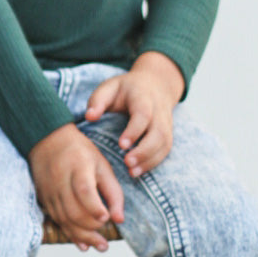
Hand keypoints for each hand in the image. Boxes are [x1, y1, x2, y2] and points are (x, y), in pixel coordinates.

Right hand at [28, 124, 124, 251]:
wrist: (47, 139)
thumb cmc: (79, 152)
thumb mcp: (101, 164)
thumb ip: (113, 191)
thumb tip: (119, 219)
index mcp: (78, 166)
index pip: (84, 190)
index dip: (95, 208)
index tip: (106, 219)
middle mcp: (60, 179)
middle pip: (73, 210)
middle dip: (91, 229)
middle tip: (105, 240)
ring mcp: (49, 189)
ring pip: (64, 219)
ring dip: (82, 236)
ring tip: (100, 246)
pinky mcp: (44, 197)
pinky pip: (56, 219)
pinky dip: (70, 233)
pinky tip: (83, 244)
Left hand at [84, 52, 184, 179]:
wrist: (155, 84)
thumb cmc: (125, 88)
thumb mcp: (109, 87)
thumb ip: (98, 101)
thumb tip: (89, 117)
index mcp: (142, 97)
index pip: (143, 114)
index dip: (134, 131)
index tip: (121, 145)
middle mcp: (158, 111)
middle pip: (158, 132)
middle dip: (144, 150)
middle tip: (127, 163)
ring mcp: (166, 123)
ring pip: (164, 144)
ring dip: (150, 160)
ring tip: (132, 172)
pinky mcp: (168, 134)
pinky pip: (165, 150)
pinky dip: (154, 162)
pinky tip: (139, 171)